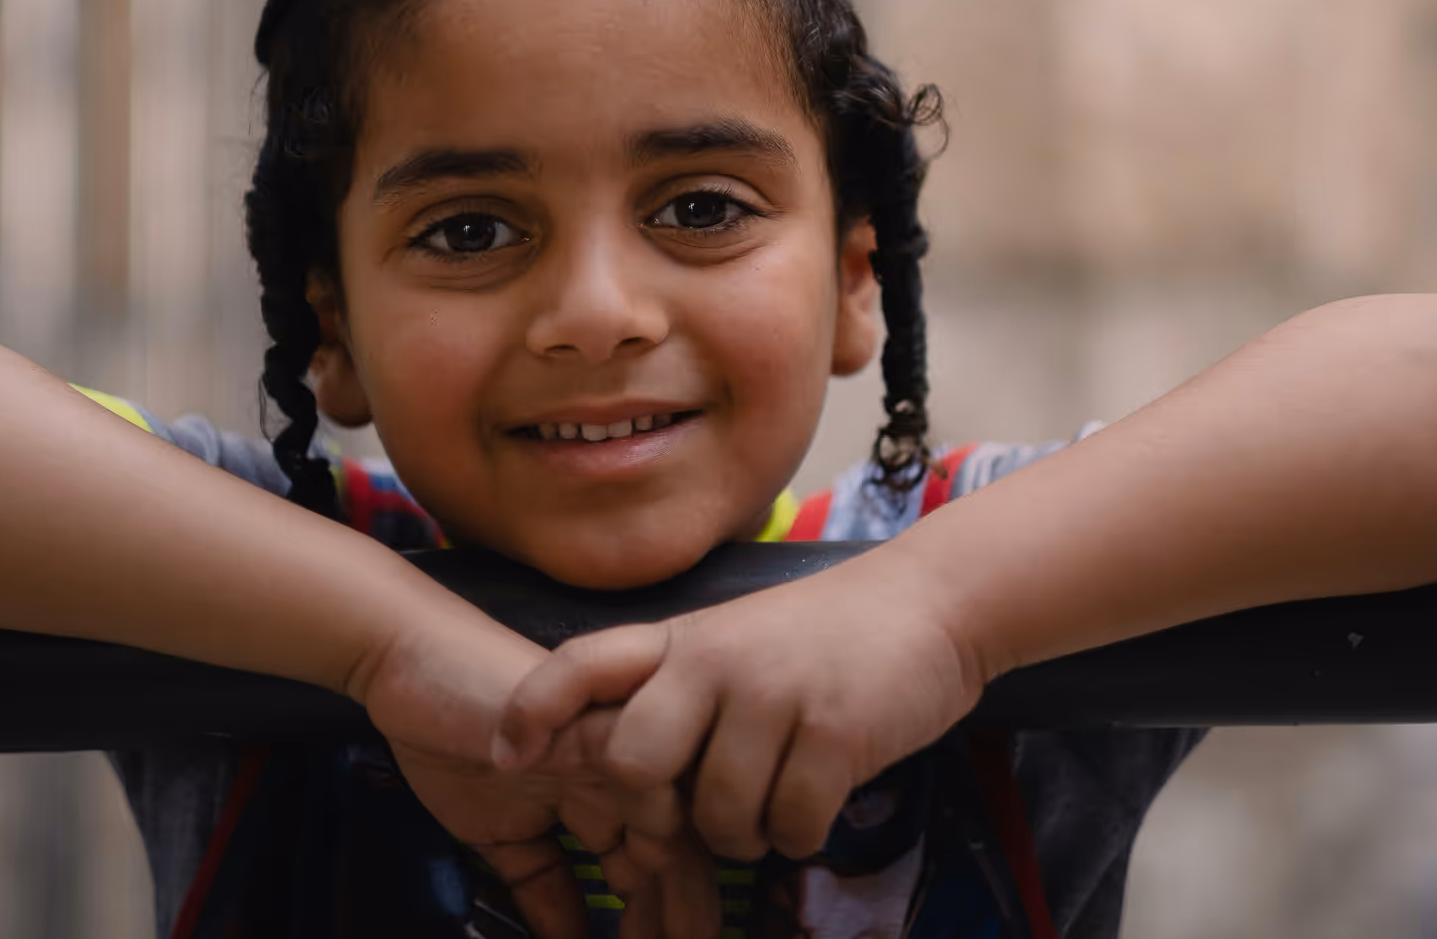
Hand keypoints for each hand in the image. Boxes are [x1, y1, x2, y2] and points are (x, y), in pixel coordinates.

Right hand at [352, 610, 721, 937]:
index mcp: (610, 792)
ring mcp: (611, 741)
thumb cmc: (452, 737)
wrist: (410, 662)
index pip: (659, 863)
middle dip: (680, 912)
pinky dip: (642, 823)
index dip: (666, 917)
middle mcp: (623, 766)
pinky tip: (626, 878)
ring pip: (670, 817)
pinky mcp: (589, 719)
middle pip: (679, 846)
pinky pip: (637, 770)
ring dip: (666, 887)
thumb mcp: (500, 834)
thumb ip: (543, 886)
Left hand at [495, 545, 988, 860]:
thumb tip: (625, 772)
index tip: (504, 755)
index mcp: (684, 638)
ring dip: (745, 835)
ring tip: (776, 799)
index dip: (532, 711)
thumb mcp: (736, 639)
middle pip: (633, 763)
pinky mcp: (835, 732)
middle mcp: (717, 661)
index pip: (582, 663)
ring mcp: (775, 695)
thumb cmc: (825, 635)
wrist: (932, 601)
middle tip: (694, 817)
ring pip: (718, 817)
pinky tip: (818, 800)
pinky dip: (801, 835)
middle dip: (656, 814)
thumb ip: (681, 691)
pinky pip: (790, 829)